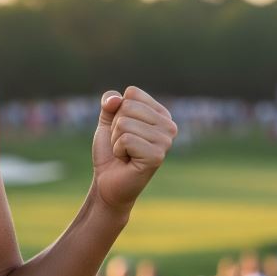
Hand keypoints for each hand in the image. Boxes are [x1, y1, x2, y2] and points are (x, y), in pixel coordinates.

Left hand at [92, 86, 176, 212]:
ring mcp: (166, 142)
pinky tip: (127, 161)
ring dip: (116, 140)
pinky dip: (118, 151)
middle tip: (124, 145)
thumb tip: (116, 99)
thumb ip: (111, 102)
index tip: (124, 131)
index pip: (132, 93)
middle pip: (128, 107)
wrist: (107, 182)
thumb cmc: (111, 152)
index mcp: (161, 114)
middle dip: (116, 127)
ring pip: (124, 123)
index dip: (118, 112)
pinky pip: (126, 139)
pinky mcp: (157, 156)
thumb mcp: (108, 121)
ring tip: (125, 154)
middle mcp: (169, 126)